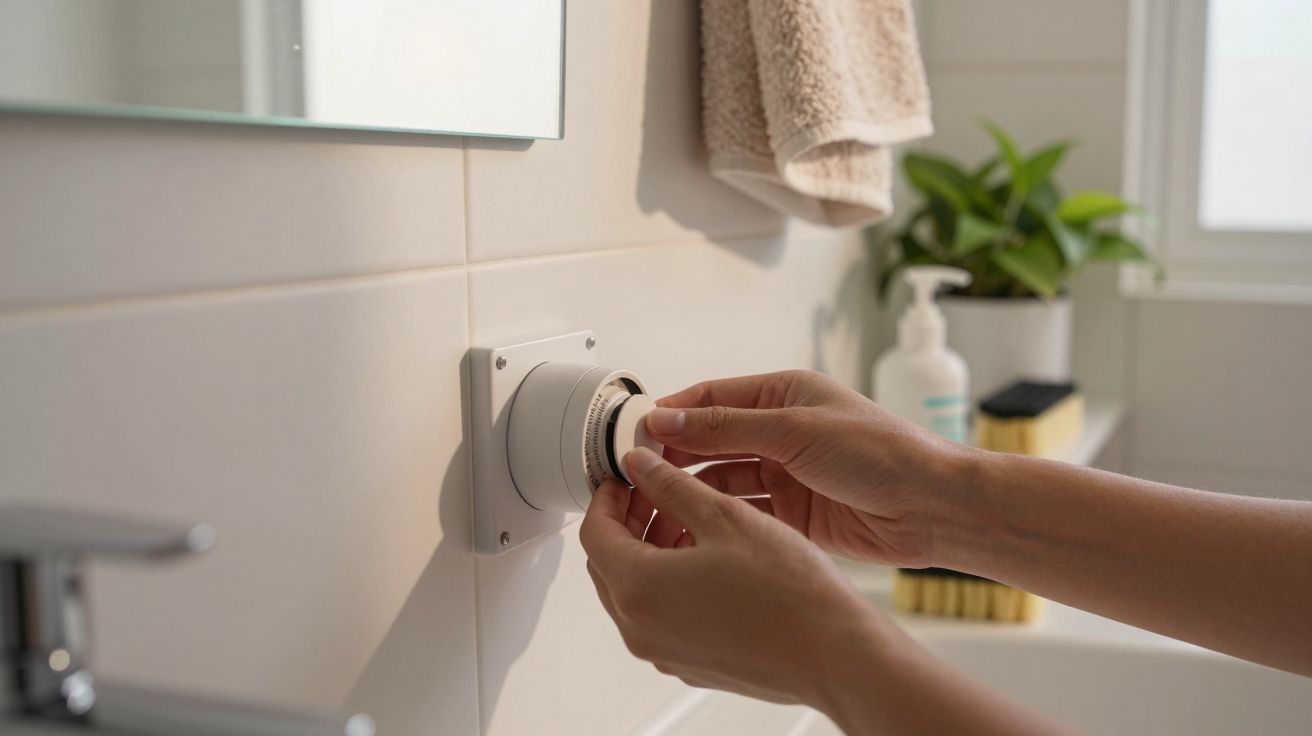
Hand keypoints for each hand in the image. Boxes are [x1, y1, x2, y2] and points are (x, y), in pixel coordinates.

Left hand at [579, 446, 893, 707]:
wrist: (834, 653)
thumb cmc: (788, 591)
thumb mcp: (724, 516)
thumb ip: (671, 486)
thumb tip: (640, 466)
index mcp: (638, 587)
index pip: (594, 532)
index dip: (608, 495)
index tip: (628, 476)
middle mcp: (640, 628)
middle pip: (608, 563)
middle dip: (628, 521)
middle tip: (657, 492)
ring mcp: (664, 651)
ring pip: (635, 591)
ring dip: (650, 551)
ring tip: (690, 520)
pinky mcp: (691, 663)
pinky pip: (661, 616)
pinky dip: (669, 583)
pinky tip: (709, 560)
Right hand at [646, 370, 971, 566]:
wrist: (930, 508)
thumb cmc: (881, 452)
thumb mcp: (794, 429)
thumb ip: (726, 426)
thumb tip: (668, 418)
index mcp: (783, 395)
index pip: (712, 398)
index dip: (673, 413)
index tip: (635, 432)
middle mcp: (781, 433)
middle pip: (711, 441)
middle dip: (675, 454)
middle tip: (635, 471)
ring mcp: (785, 475)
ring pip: (722, 479)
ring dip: (692, 488)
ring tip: (656, 501)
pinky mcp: (792, 515)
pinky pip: (742, 513)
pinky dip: (716, 518)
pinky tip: (691, 525)